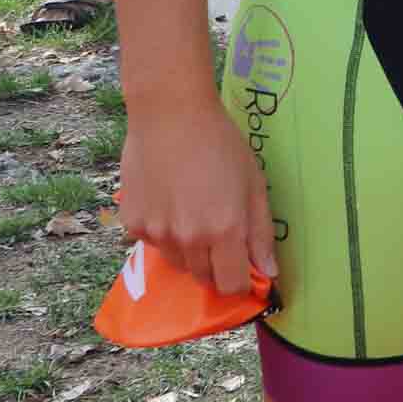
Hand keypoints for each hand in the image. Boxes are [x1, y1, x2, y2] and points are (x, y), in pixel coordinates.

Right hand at [120, 95, 277, 298]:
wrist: (170, 116)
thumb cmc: (222, 145)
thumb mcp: (254, 185)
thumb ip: (261, 233)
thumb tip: (269, 272)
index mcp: (224, 230)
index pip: (230, 285)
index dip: (240, 283)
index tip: (245, 269)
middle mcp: (188, 239)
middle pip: (204, 278)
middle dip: (218, 266)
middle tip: (222, 234)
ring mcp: (156, 234)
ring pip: (178, 264)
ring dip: (191, 252)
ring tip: (196, 213)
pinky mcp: (133, 224)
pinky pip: (154, 244)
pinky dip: (165, 234)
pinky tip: (171, 201)